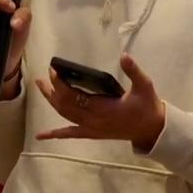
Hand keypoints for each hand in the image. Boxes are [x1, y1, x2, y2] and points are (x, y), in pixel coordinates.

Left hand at [35, 53, 165, 150]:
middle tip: (46, 74)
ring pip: (65, 115)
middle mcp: (93, 120)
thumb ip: (133, 71)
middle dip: (53, 89)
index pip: (74, 96)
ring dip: (52, 102)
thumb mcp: (144, 86)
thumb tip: (124, 56)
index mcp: (103, 108)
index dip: (61, 84)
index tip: (54, 70)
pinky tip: (41, 136)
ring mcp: (91, 128)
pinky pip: (70, 134)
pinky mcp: (92, 134)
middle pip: (66, 105)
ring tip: (42, 87)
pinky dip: (55, 134)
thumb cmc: (147, 106)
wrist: (152, 129)